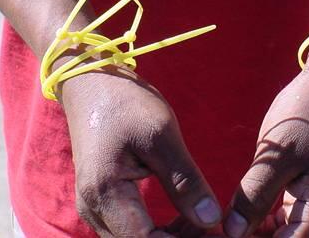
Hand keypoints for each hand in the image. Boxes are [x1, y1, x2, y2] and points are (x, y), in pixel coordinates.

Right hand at [57, 64, 221, 236]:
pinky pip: (131, 230)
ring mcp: (95, 206)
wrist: (93, 85)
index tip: (215, 232)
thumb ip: (185, 181)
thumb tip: (211, 220)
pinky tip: (184, 216)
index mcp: (106, 194)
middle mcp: (94, 209)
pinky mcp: (102, 201)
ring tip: (203, 219)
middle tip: (213, 225)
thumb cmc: (126, 105)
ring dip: (170, 237)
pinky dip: (159, 230)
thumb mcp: (162, 136)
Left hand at [224, 36, 308, 236]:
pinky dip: (264, 221)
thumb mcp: (277, 156)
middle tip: (214, 229)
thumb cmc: (308, 114)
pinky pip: (287, 220)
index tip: (215, 236)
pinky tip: (240, 214)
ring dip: (255, 234)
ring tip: (222, 225)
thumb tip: (232, 232)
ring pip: (284, 236)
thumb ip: (254, 196)